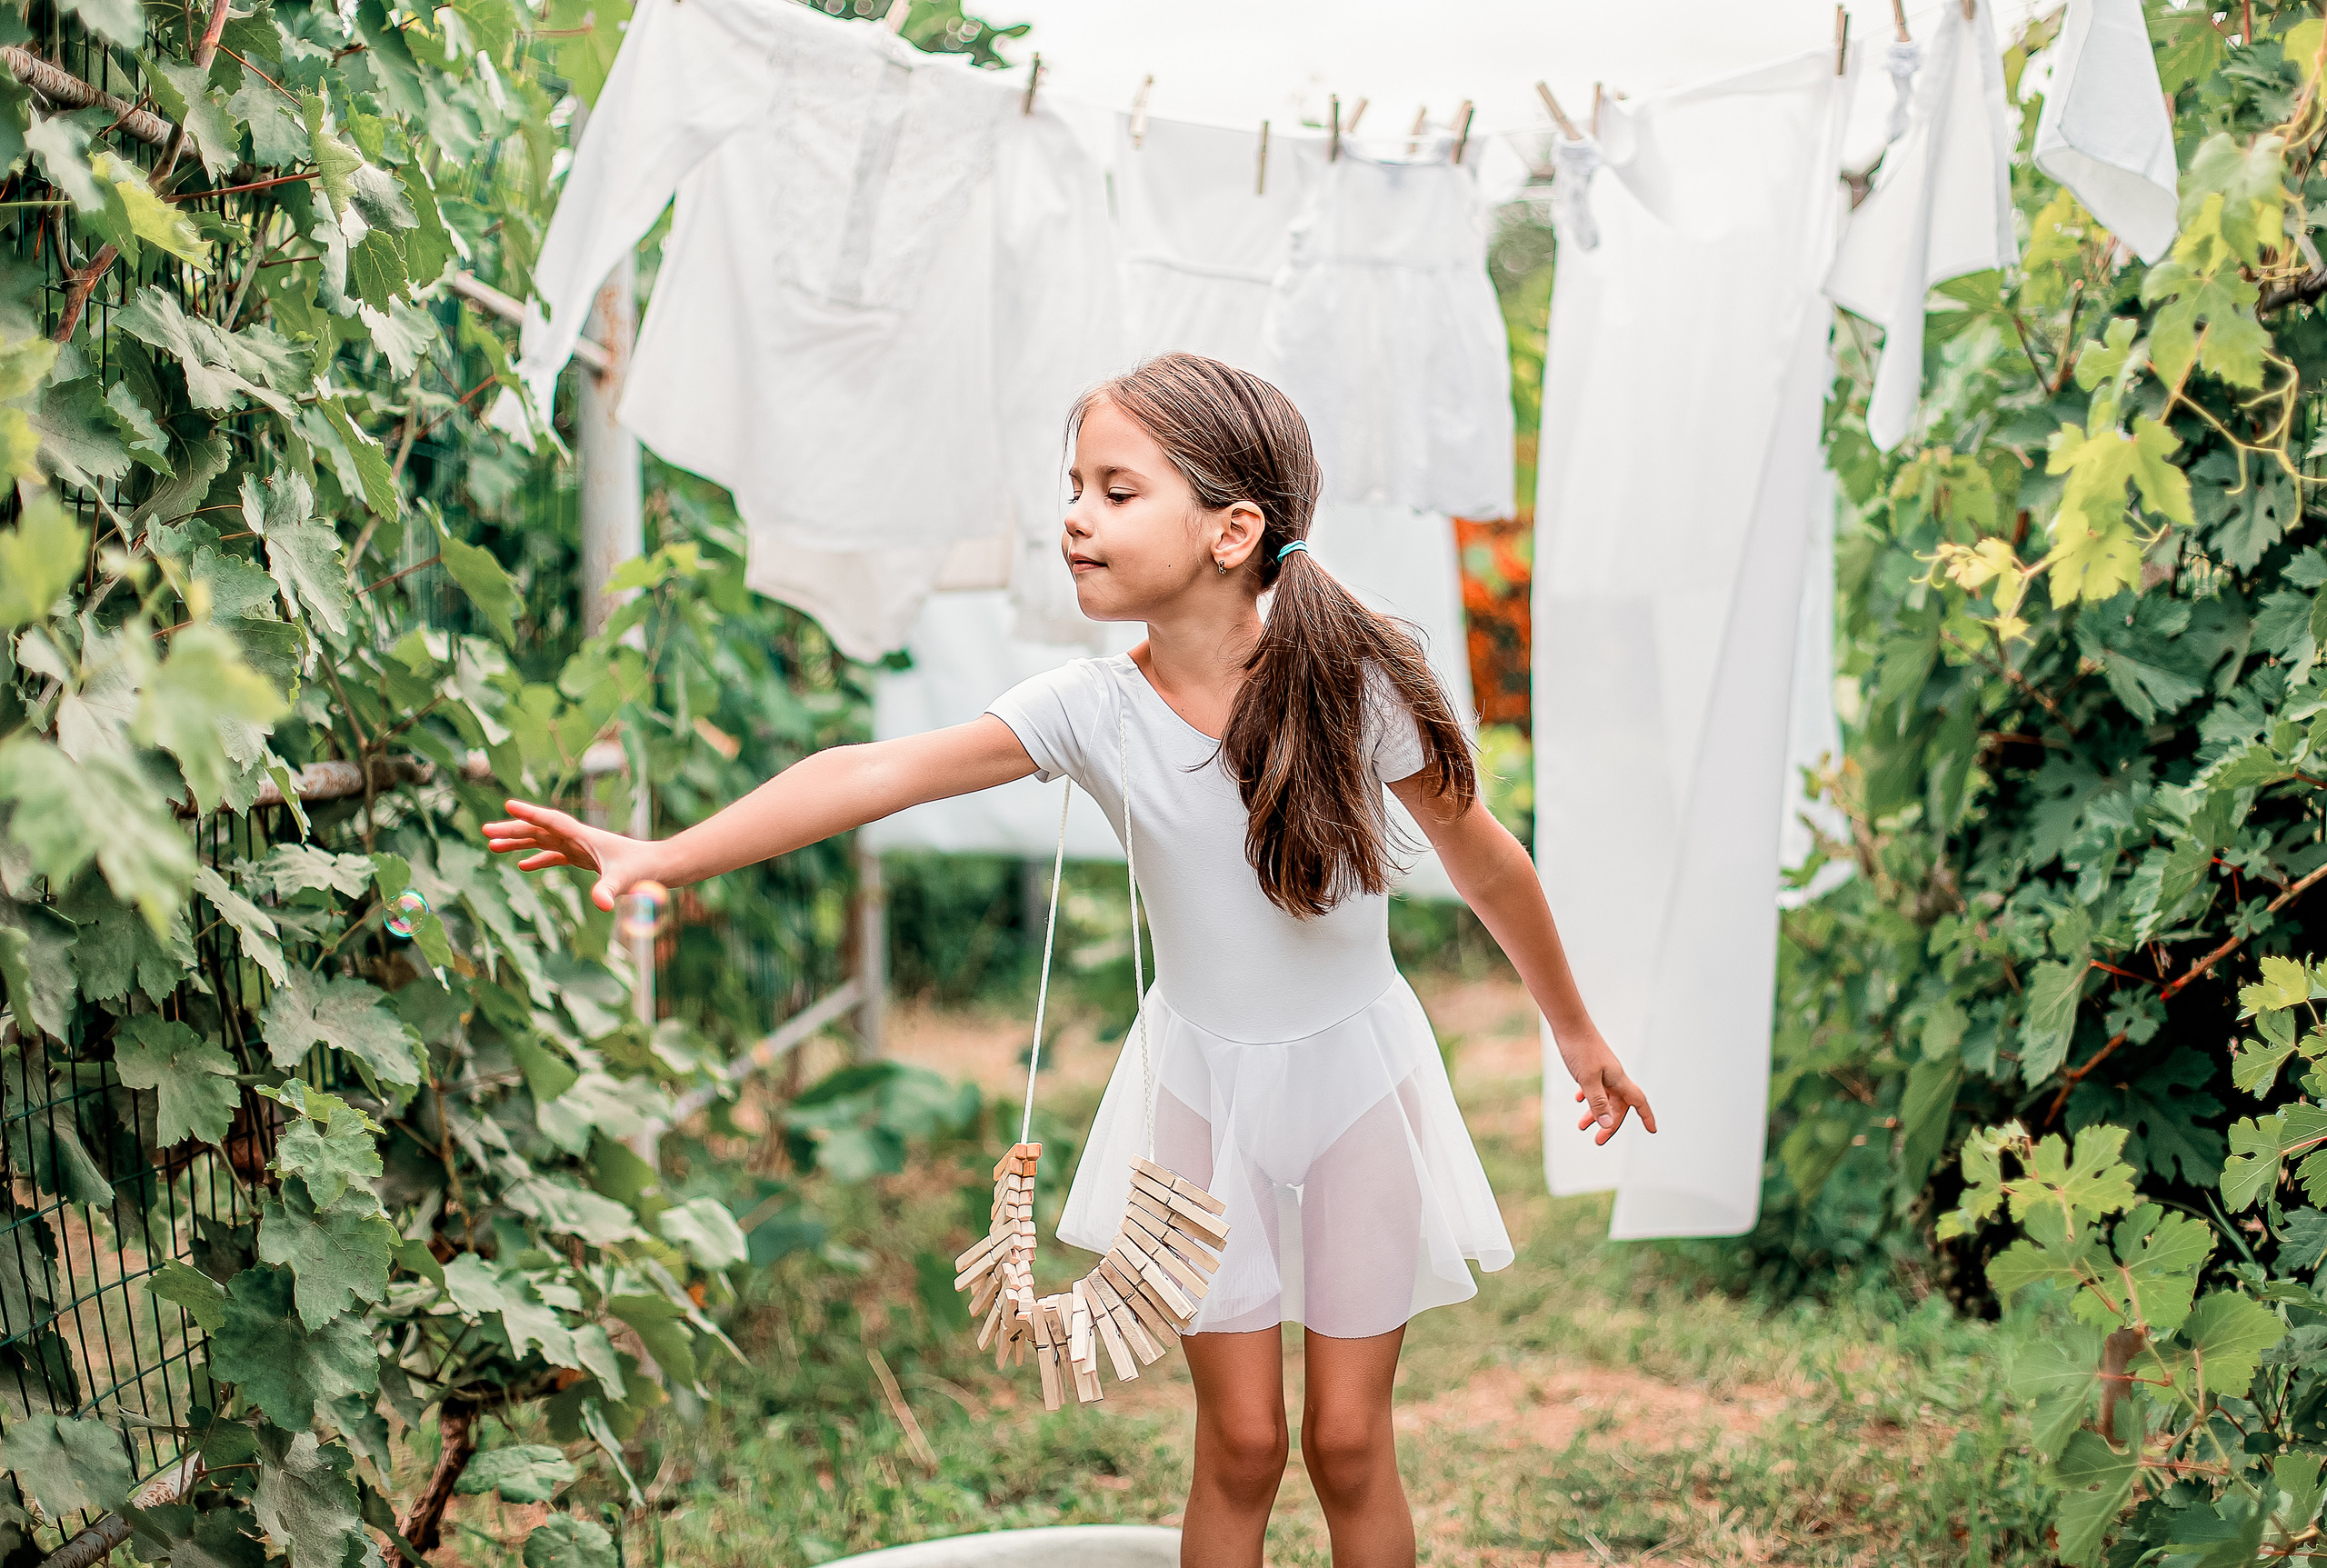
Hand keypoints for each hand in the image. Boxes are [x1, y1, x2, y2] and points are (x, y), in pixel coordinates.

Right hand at [482, 799, 660, 912]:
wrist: (659, 867)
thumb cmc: (644, 870)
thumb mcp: (625, 881)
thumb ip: (610, 890)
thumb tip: (601, 905)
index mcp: (584, 836)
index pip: (552, 821)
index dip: (530, 814)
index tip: (507, 805)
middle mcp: (579, 838)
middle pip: (540, 829)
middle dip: (513, 829)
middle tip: (486, 831)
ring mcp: (580, 847)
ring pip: (543, 841)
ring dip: (518, 842)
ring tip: (492, 845)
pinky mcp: (583, 858)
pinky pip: (554, 856)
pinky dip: (537, 859)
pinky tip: (521, 865)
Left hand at [1562, 1035, 1657, 1145]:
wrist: (1568, 1023)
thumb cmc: (1580, 1049)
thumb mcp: (1587, 1080)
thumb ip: (1597, 1103)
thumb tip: (1607, 1124)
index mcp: (1618, 1079)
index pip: (1638, 1101)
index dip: (1646, 1116)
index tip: (1653, 1130)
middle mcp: (1613, 1075)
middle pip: (1619, 1105)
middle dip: (1610, 1123)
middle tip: (1598, 1139)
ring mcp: (1602, 1070)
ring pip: (1604, 1097)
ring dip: (1595, 1112)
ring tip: (1581, 1126)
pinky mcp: (1591, 1065)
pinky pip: (1594, 1086)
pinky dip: (1589, 1097)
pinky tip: (1578, 1099)